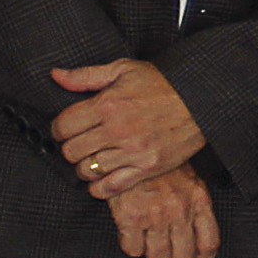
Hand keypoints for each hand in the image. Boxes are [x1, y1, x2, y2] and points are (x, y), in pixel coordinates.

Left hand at [51, 58, 206, 199]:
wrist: (201, 100)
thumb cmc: (162, 83)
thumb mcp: (123, 69)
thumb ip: (85, 76)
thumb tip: (55, 76)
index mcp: (107, 104)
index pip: (63, 126)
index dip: (58, 129)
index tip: (64, 129)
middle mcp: (116, 130)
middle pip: (71, 151)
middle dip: (69, 148)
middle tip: (78, 144)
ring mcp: (132, 152)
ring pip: (87, 170)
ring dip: (84, 166)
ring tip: (91, 159)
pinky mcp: (146, 168)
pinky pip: (110, 187)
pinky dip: (99, 187)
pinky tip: (100, 179)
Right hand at [106, 165, 220, 257]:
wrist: (130, 144)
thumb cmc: (159, 165)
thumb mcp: (188, 180)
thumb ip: (195, 207)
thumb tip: (194, 240)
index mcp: (198, 199)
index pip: (208, 244)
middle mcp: (180, 209)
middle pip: (182, 256)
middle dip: (172, 254)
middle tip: (163, 243)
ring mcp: (155, 214)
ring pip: (158, 257)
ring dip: (151, 250)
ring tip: (146, 233)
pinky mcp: (130, 217)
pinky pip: (133, 250)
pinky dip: (131, 245)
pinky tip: (130, 230)